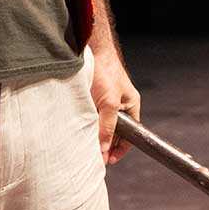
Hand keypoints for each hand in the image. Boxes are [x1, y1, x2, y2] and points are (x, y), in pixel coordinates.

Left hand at [90, 47, 140, 165]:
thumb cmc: (105, 71)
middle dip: (105, 145)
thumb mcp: (108, 102)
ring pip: (100, 125)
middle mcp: (119, 105)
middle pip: (114, 132)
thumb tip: (103, 149)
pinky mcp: (91, 97)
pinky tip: (77, 130)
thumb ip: (107, 126)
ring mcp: (105, 101)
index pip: (130, 135)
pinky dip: (84, 124)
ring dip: (93, 134)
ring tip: (85, 146)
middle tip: (94, 157)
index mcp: (131, 106)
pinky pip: (89, 116)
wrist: (89, 49)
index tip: (108, 160)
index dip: (120, 149)